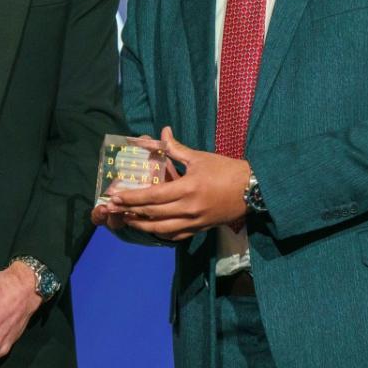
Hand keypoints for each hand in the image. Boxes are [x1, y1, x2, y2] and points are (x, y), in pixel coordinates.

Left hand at [107, 126, 249, 239]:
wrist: (252, 189)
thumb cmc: (226, 170)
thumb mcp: (200, 157)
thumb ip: (177, 148)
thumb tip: (162, 133)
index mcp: (188, 188)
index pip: (154, 196)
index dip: (133, 197)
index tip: (116, 197)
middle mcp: (189, 208)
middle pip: (153, 214)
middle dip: (131, 211)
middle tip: (114, 209)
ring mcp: (194, 222)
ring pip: (162, 229)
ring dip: (142, 225)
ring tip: (128, 219)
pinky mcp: (200, 228)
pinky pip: (176, 235)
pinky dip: (160, 233)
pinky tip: (151, 228)